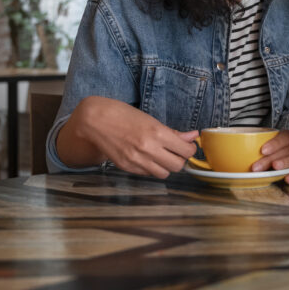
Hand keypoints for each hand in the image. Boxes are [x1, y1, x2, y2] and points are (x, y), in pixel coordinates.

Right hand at [56, 96, 197, 177]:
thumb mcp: (150, 119)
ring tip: (161, 156)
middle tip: (176, 152)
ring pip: (164, 174)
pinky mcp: (127, 167)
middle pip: (177, 166)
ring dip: (166, 166)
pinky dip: (152, 168)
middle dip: (180, 159)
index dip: (190, 149)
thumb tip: (193, 136)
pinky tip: (147, 158)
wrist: (95, 120)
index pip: (185, 151)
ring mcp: (136, 161)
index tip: (188, 145)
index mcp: (157, 133)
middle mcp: (148, 149)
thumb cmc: (123, 115)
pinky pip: (148, 174)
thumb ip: (172, 132)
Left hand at [252, 129, 288, 183]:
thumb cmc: (288, 150)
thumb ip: (266, 149)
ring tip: (275, 167)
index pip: (282, 139)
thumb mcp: (279, 145)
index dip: (273, 144)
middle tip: (256, 167)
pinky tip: (287, 179)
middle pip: (284, 151)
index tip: (262, 150)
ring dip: (284, 163)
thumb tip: (243, 158)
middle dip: (269, 159)